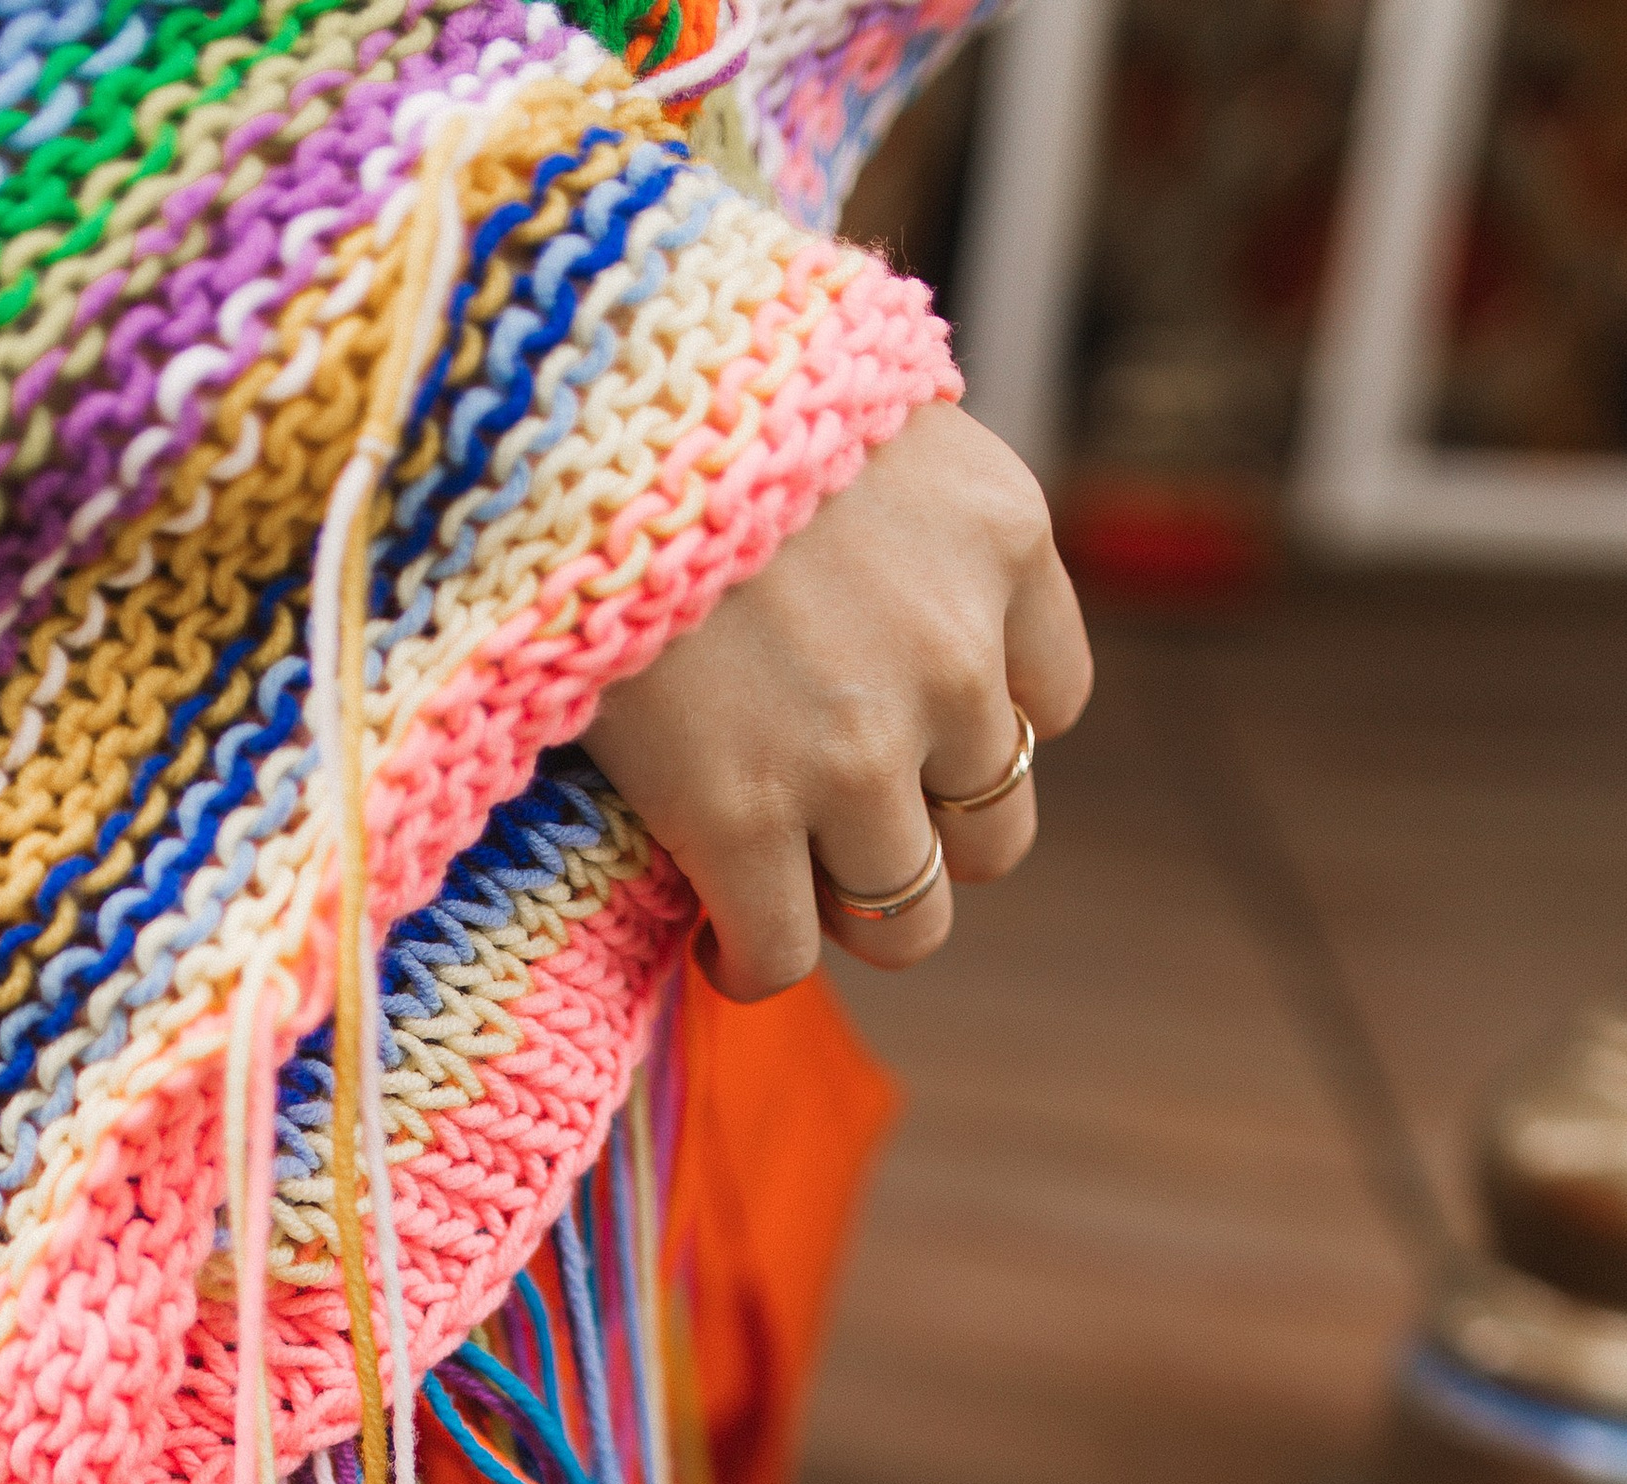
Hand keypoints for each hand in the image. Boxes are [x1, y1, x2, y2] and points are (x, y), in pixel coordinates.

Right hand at [583, 399, 1091, 993]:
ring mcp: (859, 750)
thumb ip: (892, 499)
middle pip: (993, 830)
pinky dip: (751, 963)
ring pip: (908, 914)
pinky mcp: (745, 816)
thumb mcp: (842, 398)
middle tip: (837, 832)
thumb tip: (852, 583)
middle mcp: (957, 658)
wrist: (574, 399)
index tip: (911, 742)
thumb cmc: (677, 377)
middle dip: (924, 839)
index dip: (976, 738)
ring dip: (848, 917)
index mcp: (1004, 538)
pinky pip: (779, 951)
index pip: (1052, 700)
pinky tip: (714, 948)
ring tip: (777, 897)